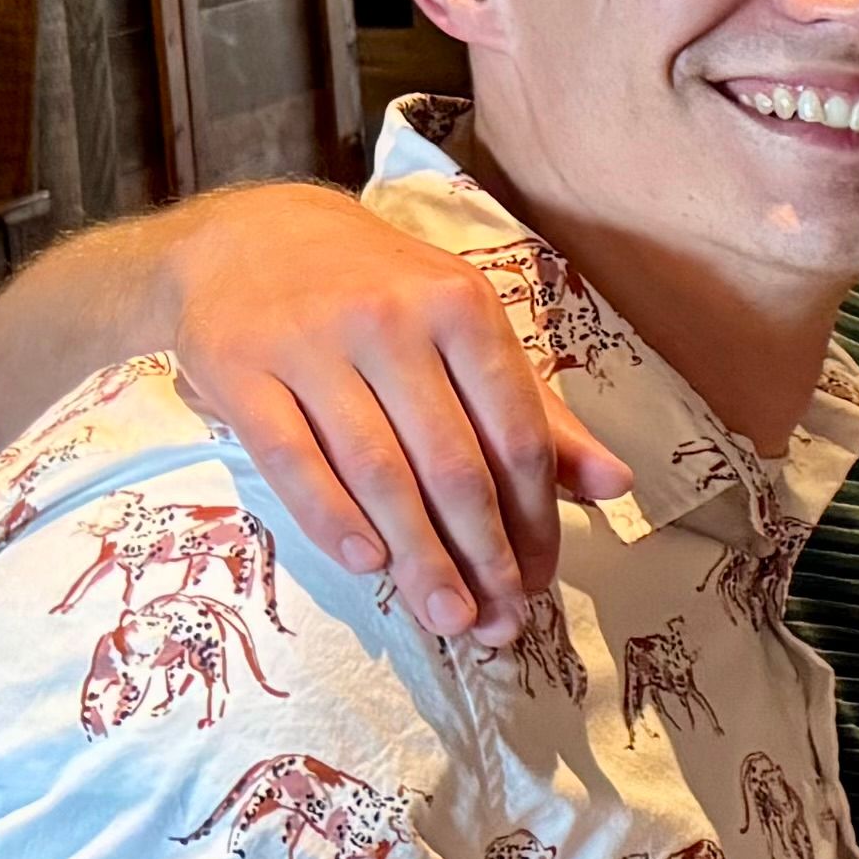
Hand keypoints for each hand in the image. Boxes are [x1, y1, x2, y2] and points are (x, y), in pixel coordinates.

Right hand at [161, 184, 625, 638]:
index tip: (537, 582)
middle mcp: (392, 320)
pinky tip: (367, 564)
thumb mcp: (465, 330)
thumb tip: (617, 486)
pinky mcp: (241, 369)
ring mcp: (313, 344)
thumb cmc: (376, 293)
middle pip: (452, 465)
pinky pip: (293, 461)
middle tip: (498, 622)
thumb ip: (538, 412)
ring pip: (378, 472)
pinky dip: (333, 519)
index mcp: (462, 308)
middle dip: (482, 555)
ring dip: (417, 557)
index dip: (533, 520)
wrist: (246, 235)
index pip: (515, 436)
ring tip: (447, 616)